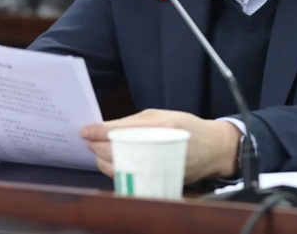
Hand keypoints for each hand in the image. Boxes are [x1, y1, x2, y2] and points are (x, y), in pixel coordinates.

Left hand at [80, 109, 240, 183]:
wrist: (212, 148)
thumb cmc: (186, 126)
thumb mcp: (162, 115)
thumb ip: (134, 121)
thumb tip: (106, 128)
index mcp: (160, 126)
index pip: (120, 131)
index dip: (98, 132)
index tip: (84, 131)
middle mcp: (157, 148)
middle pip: (115, 151)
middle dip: (96, 147)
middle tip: (89, 140)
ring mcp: (157, 167)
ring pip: (118, 168)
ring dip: (102, 160)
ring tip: (97, 150)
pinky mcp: (157, 181)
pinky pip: (128, 177)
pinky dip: (115, 170)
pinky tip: (111, 162)